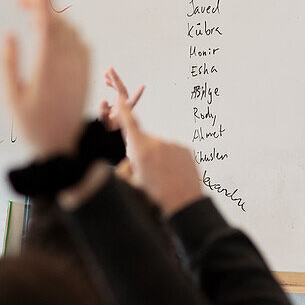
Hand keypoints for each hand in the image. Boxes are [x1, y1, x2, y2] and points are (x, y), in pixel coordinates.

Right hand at [1, 0, 89, 158]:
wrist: (63, 147)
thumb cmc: (32, 124)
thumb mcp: (10, 97)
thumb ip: (7, 63)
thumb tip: (9, 34)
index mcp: (47, 67)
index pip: (48, 24)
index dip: (45, 0)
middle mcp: (68, 64)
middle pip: (59, 22)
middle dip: (42, 6)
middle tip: (20, 1)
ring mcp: (81, 68)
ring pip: (72, 30)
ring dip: (54, 18)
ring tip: (34, 17)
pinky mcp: (87, 73)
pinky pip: (81, 43)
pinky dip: (67, 32)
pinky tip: (54, 35)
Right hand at [99, 67, 144, 132]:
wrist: (112, 133)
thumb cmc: (110, 128)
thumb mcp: (105, 121)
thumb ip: (103, 111)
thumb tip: (103, 99)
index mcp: (125, 110)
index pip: (132, 100)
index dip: (138, 93)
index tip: (144, 86)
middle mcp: (125, 104)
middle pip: (122, 89)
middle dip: (115, 79)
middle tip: (109, 68)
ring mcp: (123, 102)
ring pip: (120, 88)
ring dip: (113, 80)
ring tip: (105, 73)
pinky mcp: (120, 102)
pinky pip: (117, 90)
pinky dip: (112, 85)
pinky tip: (105, 81)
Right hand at [113, 83, 202, 216]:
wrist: (184, 204)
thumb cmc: (156, 197)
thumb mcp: (131, 184)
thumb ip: (125, 168)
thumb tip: (127, 161)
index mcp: (140, 150)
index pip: (129, 124)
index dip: (123, 111)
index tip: (120, 100)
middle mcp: (156, 143)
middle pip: (143, 142)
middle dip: (142, 153)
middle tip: (148, 174)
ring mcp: (172, 145)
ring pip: (158, 147)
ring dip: (158, 158)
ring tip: (164, 178)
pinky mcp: (185, 149)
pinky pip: (172, 150)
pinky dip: (171, 160)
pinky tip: (173, 174)